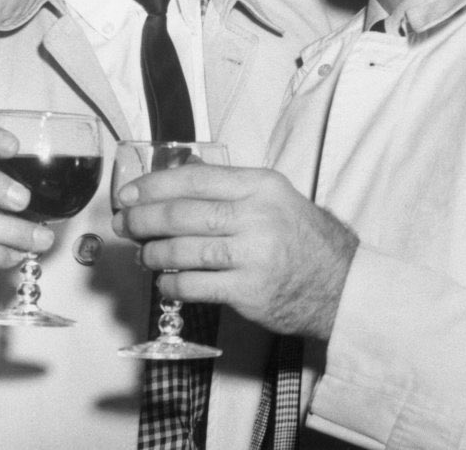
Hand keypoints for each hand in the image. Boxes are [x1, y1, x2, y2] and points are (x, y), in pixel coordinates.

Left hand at [112, 165, 358, 339]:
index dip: (154, 185)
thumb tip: (183, 174)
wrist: (340, 284)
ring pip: (184, 250)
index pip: (195, 179)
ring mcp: (253, 255)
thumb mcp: (276, 197)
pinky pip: (195, 285)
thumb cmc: (304, 239)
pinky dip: (172, 283)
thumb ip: (232, 186)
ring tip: (144, 254)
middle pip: (183, 214)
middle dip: (144, 219)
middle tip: (125, 224)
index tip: (130, 193)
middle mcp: (257, 216)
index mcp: (261, 186)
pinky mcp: (249, 291)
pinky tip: (166, 281)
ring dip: (154, 253)